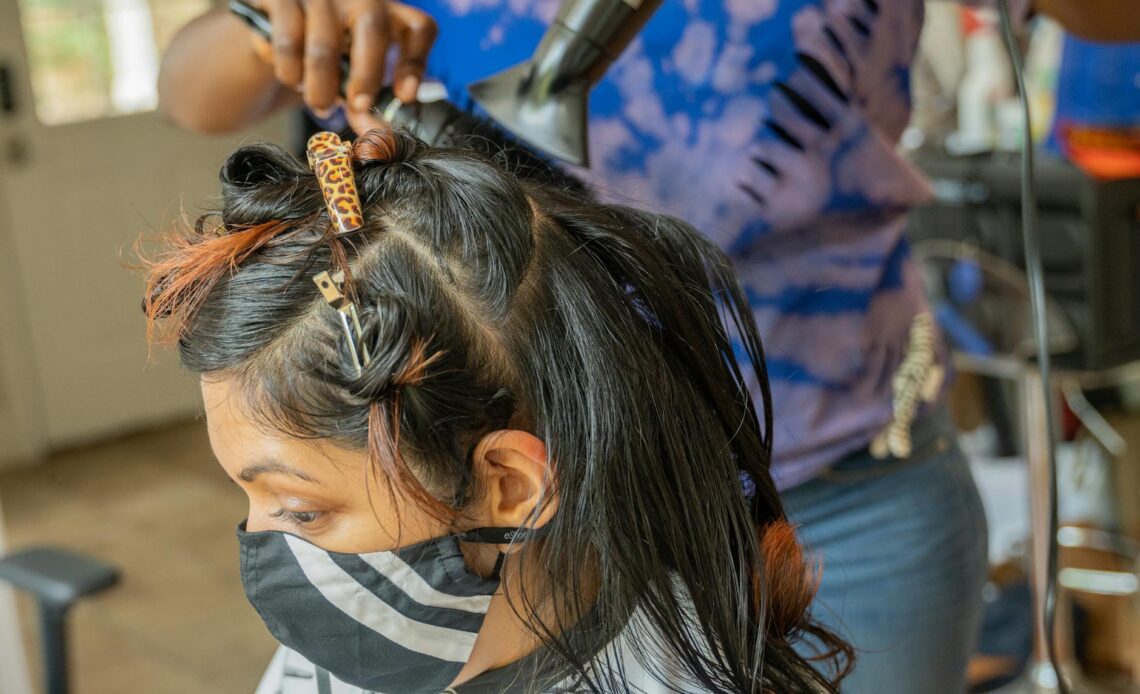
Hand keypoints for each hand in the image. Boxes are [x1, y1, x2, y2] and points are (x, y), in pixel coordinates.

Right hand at [249, 0, 436, 117]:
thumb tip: (374, 131)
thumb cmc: (322, 60)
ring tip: (318, 102)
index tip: (405, 96)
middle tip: (358, 106)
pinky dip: (290, 71)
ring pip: (325, 45)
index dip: (416, 61)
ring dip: (320, 86)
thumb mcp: (351, 77)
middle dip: (367, 76)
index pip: (418, 27)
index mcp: (387, 15)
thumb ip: (365, 100)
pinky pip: (288, 42)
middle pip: (374, 28)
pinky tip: (292, 79)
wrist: (270, 35)